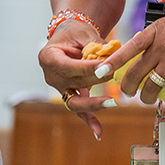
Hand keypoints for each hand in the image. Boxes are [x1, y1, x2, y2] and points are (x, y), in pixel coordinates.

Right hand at [38, 21, 117, 138]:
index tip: (105, 68)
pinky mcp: (68, 95)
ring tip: (112, 102)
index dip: (86, 68)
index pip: (68, 66)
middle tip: (116, 75)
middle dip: (96, 80)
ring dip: (94, 103)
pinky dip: (89, 120)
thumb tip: (112, 60)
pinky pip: (78, 109)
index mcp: (48, 57)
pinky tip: (99, 133)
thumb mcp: (84, 34)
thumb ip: (96, 48)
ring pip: (76, 100)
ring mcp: (58, 88)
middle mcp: (50, 75)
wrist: (70, 35)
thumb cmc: (76, 32)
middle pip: (74, 82)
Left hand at [98, 0, 164, 104]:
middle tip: (128, 93)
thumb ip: (156, 40)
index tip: (100, 73)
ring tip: (148, 98)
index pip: (128, 48)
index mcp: (155, 32)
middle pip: (136, 73)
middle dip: (128, 88)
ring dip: (147, 97)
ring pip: (152, 86)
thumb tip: (142, 57)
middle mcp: (162, 46)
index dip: (113, 63)